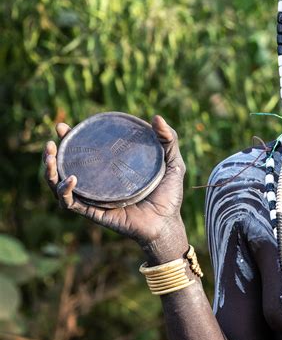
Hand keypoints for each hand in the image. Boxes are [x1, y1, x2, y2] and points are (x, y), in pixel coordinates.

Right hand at [43, 116, 188, 261]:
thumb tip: (156, 117)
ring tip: (50, 157)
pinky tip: (71, 179)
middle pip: (67, 167)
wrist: (168, 222)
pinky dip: (66, 191)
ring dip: (50, 172)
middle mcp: (99, 183)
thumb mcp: (173, 162)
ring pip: (61, 185)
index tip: (64, 126)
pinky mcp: (96, 212)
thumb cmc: (169, 195)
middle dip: (54, 153)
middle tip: (53, 141)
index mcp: (111, 169)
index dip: (71, 138)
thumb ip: (169, 140)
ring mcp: (95, 198)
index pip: (86, 151)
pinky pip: (73, 203)